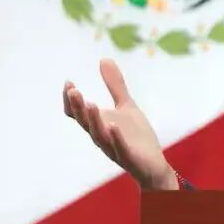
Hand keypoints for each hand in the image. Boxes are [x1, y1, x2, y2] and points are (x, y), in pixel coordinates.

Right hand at [62, 58, 177, 189]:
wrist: (154, 164)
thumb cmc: (136, 136)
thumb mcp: (127, 106)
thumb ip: (115, 86)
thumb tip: (104, 59)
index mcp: (99, 124)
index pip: (77, 114)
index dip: (71, 101)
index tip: (69, 83)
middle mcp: (101, 136)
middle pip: (85, 122)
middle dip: (78, 107)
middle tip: (74, 90)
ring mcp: (114, 147)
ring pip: (99, 135)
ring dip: (94, 120)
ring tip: (90, 104)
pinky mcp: (129, 156)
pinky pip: (119, 147)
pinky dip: (115, 137)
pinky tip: (114, 125)